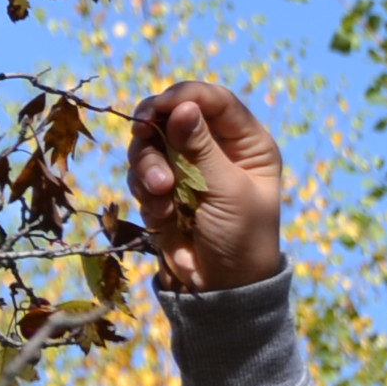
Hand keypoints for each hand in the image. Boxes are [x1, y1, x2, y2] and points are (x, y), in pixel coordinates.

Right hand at [128, 79, 287, 292]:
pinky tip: (163, 215)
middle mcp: (214, 150)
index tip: (157, 107)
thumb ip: (201, 149)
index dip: (185, 97)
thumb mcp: (226, 191)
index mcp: (246, 143)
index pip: (214, 102)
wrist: (220, 288)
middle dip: (156, 135)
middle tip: (142, 137)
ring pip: (149, 147)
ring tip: (161, 196)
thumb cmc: (240, 237)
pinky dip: (145, 194)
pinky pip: (140, 178)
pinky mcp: (162, 192)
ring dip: (148, 169)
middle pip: (172, 118)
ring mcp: (185, 171)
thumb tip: (183, 108)